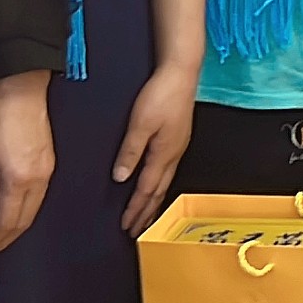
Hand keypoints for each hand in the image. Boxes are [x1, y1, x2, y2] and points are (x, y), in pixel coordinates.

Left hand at [0, 71, 55, 254]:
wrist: (22, 88)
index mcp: (18, 180)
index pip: (6, 223)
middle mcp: (38, 180)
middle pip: (24, 222)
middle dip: (6, 240)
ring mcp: (47, 171)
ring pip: (33, 211)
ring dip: (16, 227)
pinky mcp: (49, 163)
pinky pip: (38, 197)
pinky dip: (24, 211)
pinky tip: (11, 210)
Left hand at [113, 60, 200, 233]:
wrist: (181, 72)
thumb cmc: (162, 94)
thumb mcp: (140, 124)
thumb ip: (131, 152)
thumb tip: (121, 177)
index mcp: (164, 154)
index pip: (147, 190)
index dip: (136, 209)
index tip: (127, 226)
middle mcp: (173, 154)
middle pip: (158, 191)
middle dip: (147, 212)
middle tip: (137, 230)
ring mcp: (177, 146)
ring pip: (164, 181)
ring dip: (154, 200)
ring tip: (146, 214)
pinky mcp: (177, 137)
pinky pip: (167, 169)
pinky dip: (158, 184)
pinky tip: (154, 182)